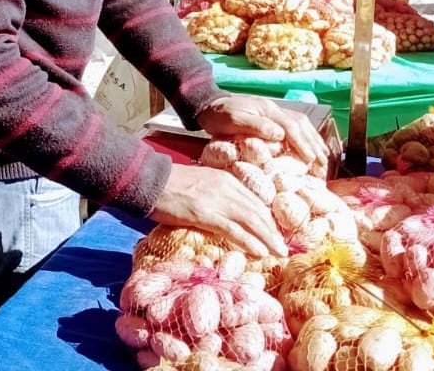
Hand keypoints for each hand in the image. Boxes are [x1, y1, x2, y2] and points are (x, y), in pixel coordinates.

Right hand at [151, 164, 285, 256]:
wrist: (149, 179)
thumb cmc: (171, 183)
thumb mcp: (202, 182)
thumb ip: (219, 194)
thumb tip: (230, 214)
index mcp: (227, 180)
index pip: (256, 202)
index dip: (269, 220)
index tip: (277, 234)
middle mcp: (227, 188)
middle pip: (259, 212)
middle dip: (274, 232)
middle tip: (284, 248)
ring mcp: (216, 201)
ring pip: (252, 221)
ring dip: (268, 239)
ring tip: (278, 253)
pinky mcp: (205, 214)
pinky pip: (233, 230)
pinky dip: (249, 241)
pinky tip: (259, 252)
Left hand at [197, 95, 328, 170]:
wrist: (209, 106)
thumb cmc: (218, 115)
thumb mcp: (233, 120)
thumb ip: (255, 125)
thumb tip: (280, 134)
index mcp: (268, 109)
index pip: (292, 127)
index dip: (303, 144)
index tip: (312, 160)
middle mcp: (276, 109)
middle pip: (302, 126)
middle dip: (314, 146)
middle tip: (323, 166)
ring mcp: (276, 112)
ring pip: (303, 126)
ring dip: (315, 142)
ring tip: (324, 160)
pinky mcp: (273, 118)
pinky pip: (297, 127)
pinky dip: (307, 139)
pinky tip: (311, 149)